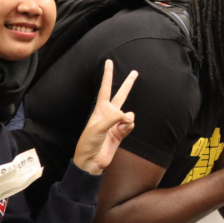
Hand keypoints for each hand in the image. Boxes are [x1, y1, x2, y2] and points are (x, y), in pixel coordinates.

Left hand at [74, 59, 137, 174]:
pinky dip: (128, 127)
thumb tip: (128, 115)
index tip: (109, 62)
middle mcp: (109, 113)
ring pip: (129, 114)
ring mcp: (116, 123)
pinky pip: (130, 124)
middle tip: (135, 72)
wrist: (91, 160)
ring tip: (120, 126)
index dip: (108, 75)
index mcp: (100, 109)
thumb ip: (113, 118)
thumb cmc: (88, 142)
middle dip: (128, 84)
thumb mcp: (97, 127)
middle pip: (121, 95)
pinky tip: (122, 131)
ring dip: (127, 118)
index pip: (105, 88)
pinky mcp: (122, 132)